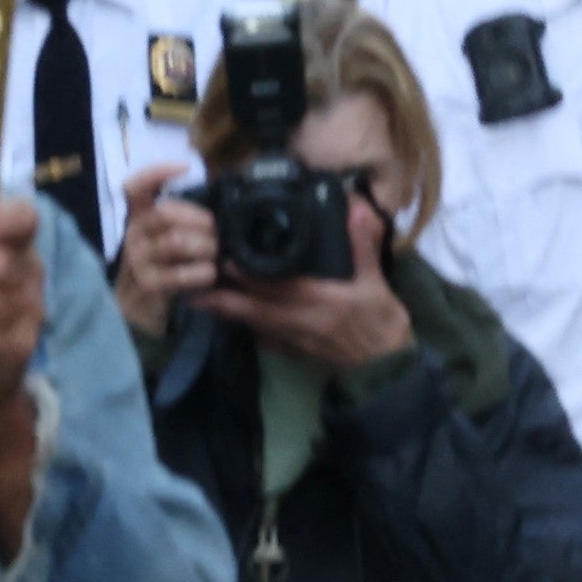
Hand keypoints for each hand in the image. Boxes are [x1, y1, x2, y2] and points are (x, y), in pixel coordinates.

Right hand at [111, 164, 210, 339]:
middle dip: (199, 220)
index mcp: (138, 218)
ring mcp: (138, 261)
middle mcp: (133, 234)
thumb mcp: (165, 240)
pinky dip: (201, 273)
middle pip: (165, 213)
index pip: (135, 186)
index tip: (184, 167)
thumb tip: (221, 197)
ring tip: (216, 257)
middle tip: (217, 232)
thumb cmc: (160, 268)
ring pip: (176, 242)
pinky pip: (180, 274)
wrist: (138, 312)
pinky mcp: (148, 285)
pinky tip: (209, 275)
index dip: (157, 172)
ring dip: (205, 248)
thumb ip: (182, 220)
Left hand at [206, 190, 414, 375]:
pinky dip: (247, 327)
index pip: (275, 287)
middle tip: (194, 285)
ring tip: (202, 300)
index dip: (247, 276)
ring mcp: (296, 338)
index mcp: (319, 301)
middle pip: (253, 309)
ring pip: (254, 324)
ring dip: (229, 312)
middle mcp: (300, 321)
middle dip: (223, 298)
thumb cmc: (382, 324)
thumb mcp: (377, 284)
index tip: (224, 261)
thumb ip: (362, 248)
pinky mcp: (297, 349)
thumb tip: (355, 212)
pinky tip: (233, 319)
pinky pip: (266, 337)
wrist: (387, 368)